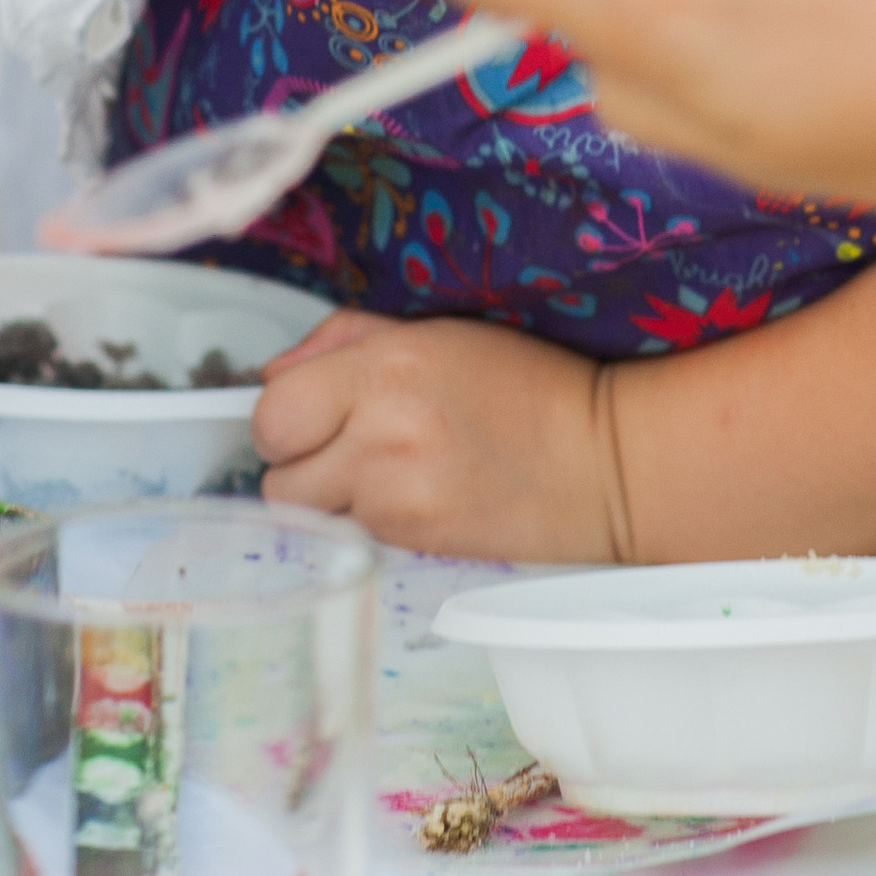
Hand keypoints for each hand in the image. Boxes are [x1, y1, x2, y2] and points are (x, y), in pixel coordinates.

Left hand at [252, 308, 628, 558]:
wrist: (603, 464)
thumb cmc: (526, 387)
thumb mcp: (436, 332)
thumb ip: (342, 341)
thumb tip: (274, 375)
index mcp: (384, 370)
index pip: (272, 412)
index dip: (284, 415)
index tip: (313, 411)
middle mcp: (382, 437)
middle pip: (276, 477)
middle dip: (297, 462)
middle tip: (344, 444)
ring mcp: (398, 499)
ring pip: (310, 515)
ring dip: (333, 496)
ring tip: (391, 468)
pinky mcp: (416, 543)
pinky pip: (356, 534)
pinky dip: (371, 518)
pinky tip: (419, 492)